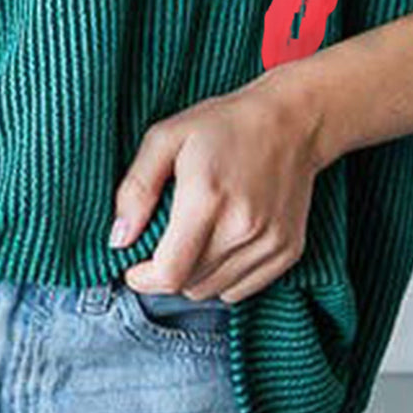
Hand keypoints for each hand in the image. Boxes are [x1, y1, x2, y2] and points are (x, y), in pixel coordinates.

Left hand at [111, 70, 328, 303]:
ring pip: (215, 291)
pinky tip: (222, 245)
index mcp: (206, 198)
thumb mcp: (166, 138)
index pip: (170, 273)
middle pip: (189, 286)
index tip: (134, 268)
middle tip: (164, 244)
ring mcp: (269, 242)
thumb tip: (119, 239)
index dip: (143, 280)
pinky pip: (243, 289)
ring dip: (195, 276)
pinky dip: (225, 277)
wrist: (294, 121)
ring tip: (194, 241)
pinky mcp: (288, 250)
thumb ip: (136, 188)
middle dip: (167, 272)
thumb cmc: (224, 125)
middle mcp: (242, 226)